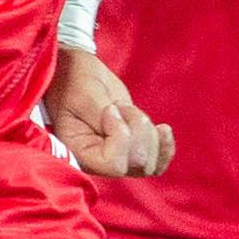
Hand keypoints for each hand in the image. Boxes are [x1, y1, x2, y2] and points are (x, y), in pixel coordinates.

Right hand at [44, 47, 173, 177]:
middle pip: (139, 164)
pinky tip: (164, 129)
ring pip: (151, 163)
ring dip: (147, 131)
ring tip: (127, 110)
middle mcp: (97, 163)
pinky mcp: (131, 150)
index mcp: (79, 154)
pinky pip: (158, 163)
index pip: (115, 164)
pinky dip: (165, 147)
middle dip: (138, 129)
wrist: (78, 74)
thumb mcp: (84, 94)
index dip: (122, 135)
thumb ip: (102, 116)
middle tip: (118, 107)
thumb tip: (124, 131)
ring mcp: (116, 159)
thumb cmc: (73, 81)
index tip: (110, 109)